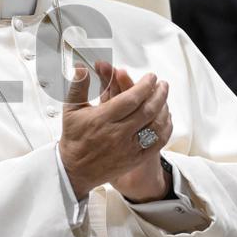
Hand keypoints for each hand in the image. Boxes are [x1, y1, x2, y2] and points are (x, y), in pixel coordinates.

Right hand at [60, 61, 172, 200]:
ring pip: (155, 125)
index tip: (150, 77)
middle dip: (158, 94)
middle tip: (162, 84)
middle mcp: (117, 133)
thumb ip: (78, 86)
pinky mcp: (135, 158)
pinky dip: (165, 128)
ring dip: (164, 109)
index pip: (130, 99)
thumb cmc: (74, 138)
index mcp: (102, 119)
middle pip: (147, 110)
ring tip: (165, 97)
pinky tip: (166, 118)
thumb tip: (81, 67)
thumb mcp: (71, 110)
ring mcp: (128, 147)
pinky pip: (157, 142)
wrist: (75, 169)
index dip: (144, 86)